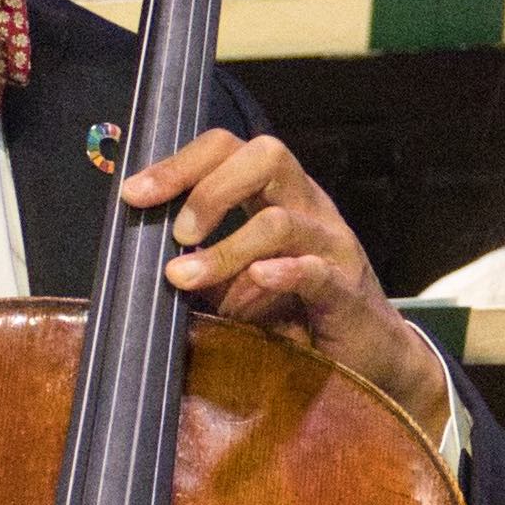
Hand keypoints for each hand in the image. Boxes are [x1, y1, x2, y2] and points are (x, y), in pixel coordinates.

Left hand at [119, 123, 444, 421]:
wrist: (370, 356)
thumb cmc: (297, 312)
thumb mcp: (239, 278)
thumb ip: (200, 260)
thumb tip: (138, 257)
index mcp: (279, 194)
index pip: (231, 148)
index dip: (180, 163)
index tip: (134, 194)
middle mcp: (309, 206)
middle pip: (266, 156)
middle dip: (209, 189)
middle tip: (176, 233)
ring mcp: (332, 245)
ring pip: (280, 221)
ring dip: (224, 249)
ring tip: (186, 278)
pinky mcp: (346, 290)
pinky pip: (314, 270)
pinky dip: (280, 274)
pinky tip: (253, 286)